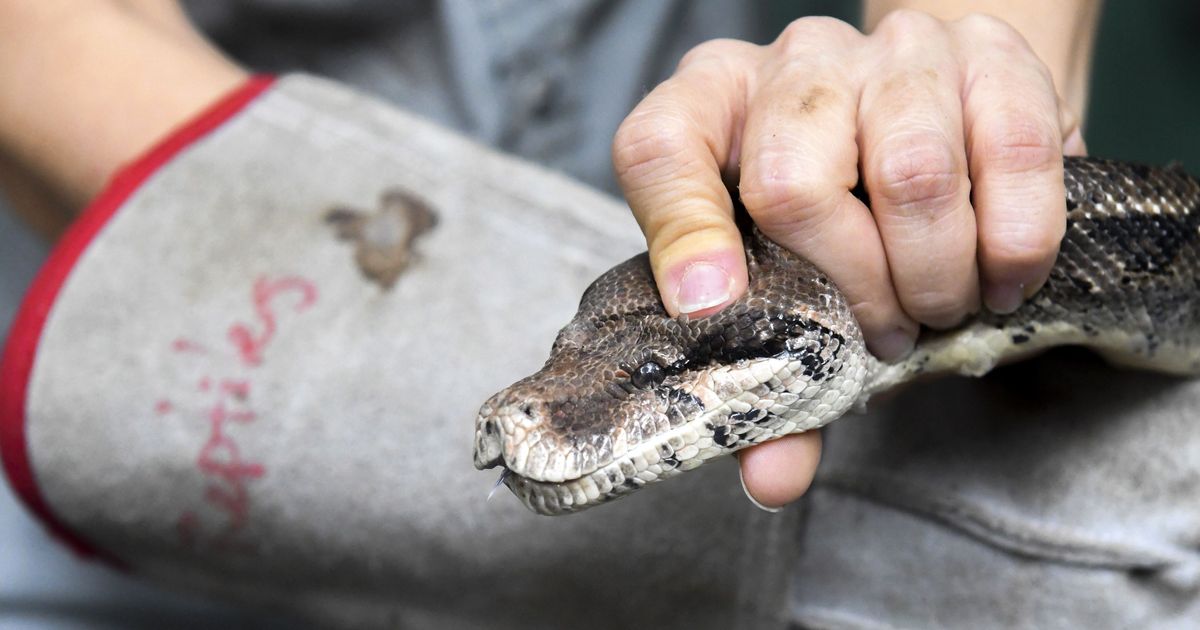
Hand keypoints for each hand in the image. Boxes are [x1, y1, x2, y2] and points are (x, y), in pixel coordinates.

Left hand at [612, 11, 1086, 508]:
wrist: (946, 115)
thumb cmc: (847, 212)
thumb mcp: (791, 279)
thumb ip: (772, 376)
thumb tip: (772, 479)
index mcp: (709, 109)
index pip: (662, 150)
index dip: (681, 230)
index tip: (710, 306)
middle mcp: (790, 66)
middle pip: (790, 178)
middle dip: (847, 287)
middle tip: (884, 334)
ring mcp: (887, 50)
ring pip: (907, 169)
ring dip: (933, 272)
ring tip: (941, 306)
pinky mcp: (987, 50)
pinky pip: (1010, 148)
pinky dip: (1012, 240)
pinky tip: (1002, 276)